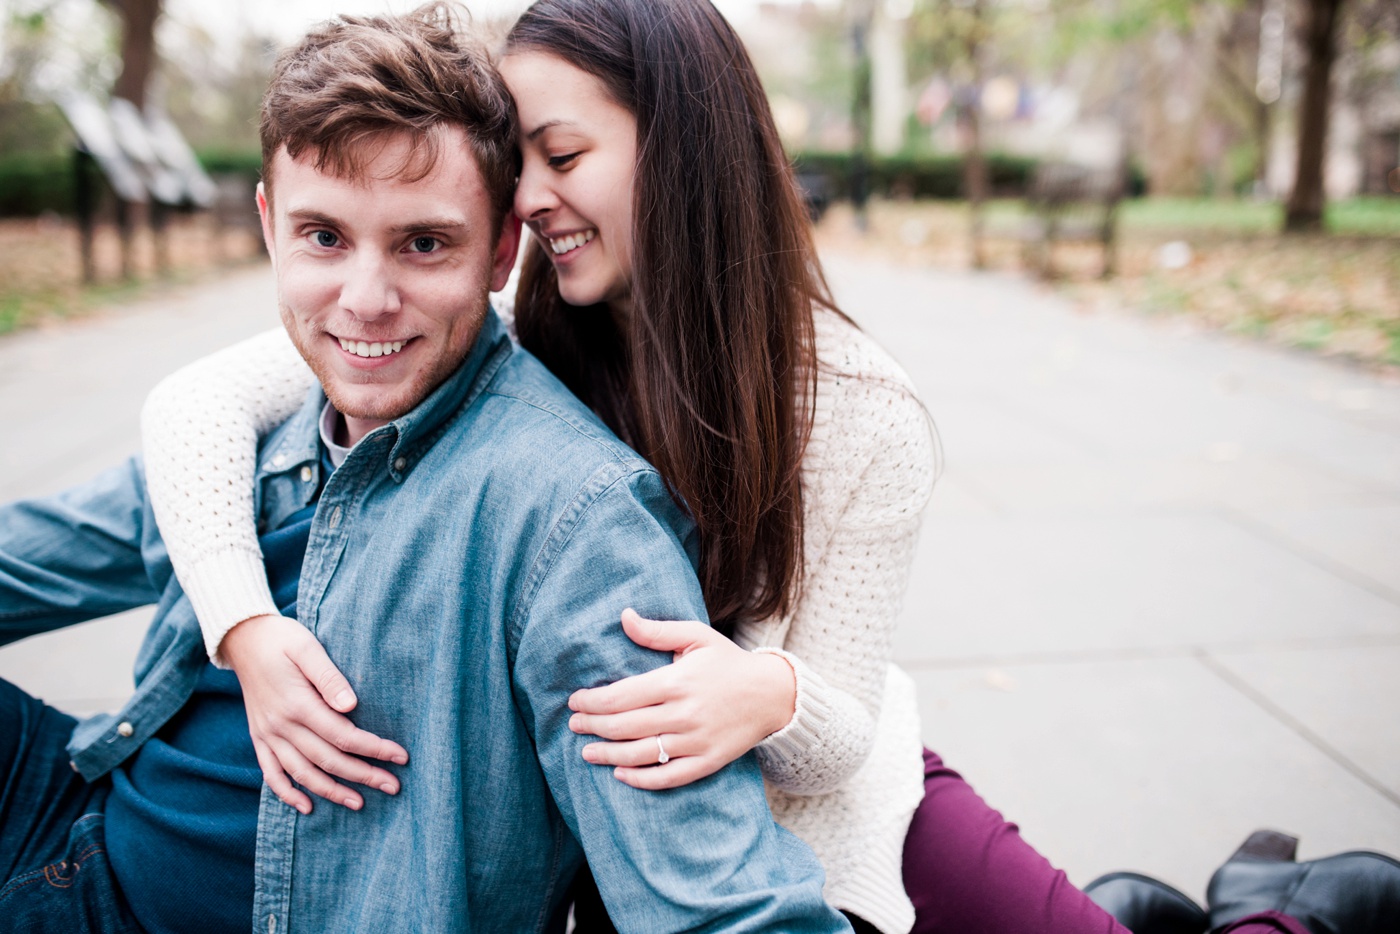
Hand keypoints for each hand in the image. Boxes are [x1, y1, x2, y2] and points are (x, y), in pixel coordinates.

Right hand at [221, 614, 408, 813]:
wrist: (243, 639)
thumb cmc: (282, 639)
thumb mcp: (307, 648)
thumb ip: (329, 677)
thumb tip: (352, 705)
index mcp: (297, 704)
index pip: (343, 736)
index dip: (374, 749)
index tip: (400, 757)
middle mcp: (281, 725)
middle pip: (328, 760)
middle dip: (363, 775)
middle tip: (393, 786)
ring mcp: (267, 734)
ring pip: (302, 773)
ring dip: (331, 792)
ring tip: (359, 803)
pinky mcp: (259, 737)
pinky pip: (271, 773)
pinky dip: (288, 793)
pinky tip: (307, 806)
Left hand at [567, 608, 795, 789]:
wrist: (773, 694)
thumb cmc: (728, 662)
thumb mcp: (696, 637)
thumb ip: (657, 631)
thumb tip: (623, 617)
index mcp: (677, 681)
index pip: (621, 696)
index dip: (592, 702)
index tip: (575, 701)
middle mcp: (684, 714)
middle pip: (625, 726)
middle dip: (593, 726)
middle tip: (574, 725)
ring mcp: (696, 741)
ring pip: (641, 754)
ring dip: (608, 755)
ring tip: (586, 751)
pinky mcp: (708, 762)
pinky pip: (668, 777)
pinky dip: (640, 779)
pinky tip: (620, 774)